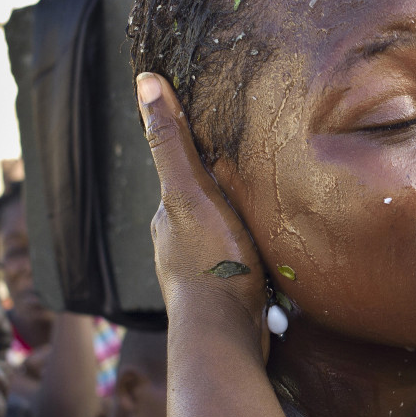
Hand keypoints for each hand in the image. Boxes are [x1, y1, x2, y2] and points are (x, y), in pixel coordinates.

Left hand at [135, 72, 267, 345]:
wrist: (225, 333)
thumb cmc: (210, 260)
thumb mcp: (190, 190)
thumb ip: (171, 141)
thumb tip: (146, 83)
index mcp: (167, 216)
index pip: (182, 174)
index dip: (200, 155)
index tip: (224, 140)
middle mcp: (175, 244)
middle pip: (200, 206)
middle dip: (221, 192)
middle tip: (254, 176)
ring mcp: (199, 273)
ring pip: (218, 236)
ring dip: (236, 225)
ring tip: (266, 214)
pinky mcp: (224, 298)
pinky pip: (236, 264)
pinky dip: (248, 254)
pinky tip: (269, 255)